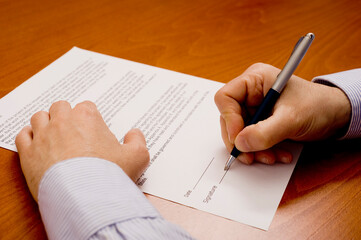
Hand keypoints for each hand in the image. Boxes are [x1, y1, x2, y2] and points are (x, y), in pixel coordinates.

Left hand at [15, 101, 148, 201]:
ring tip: (54, 135)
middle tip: (74, 131)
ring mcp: (43, 136)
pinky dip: (29, 137)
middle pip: (61, 107)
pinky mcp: (29, 154)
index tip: (93, 130)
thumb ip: (138, 141)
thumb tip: (135, 133)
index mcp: (87, 117)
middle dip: (67, 116)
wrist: (85, 197)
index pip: (86, 107)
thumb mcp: (137, 157)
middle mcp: (63, 121)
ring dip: (46, 123)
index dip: (90, 118)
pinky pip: (23, 136)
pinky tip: (36, 143)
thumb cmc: (110, 174)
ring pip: (40, 118)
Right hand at [214, 63, 350, 164]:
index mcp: (255, 80)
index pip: (226, 97)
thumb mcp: (292, 119)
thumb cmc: (318, 106)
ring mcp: (255, 108)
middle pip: (229, 118)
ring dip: (253, 149)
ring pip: (239, 132)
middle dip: (241, 140)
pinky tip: (277, 154)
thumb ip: (265, 132)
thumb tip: (240, 143)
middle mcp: (251, 93)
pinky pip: (250, 139)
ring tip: (271, 157)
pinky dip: (261, 150)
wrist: (336, 116)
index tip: (238, 138)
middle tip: (250, 156)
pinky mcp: (260, 122)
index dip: (229, 118)